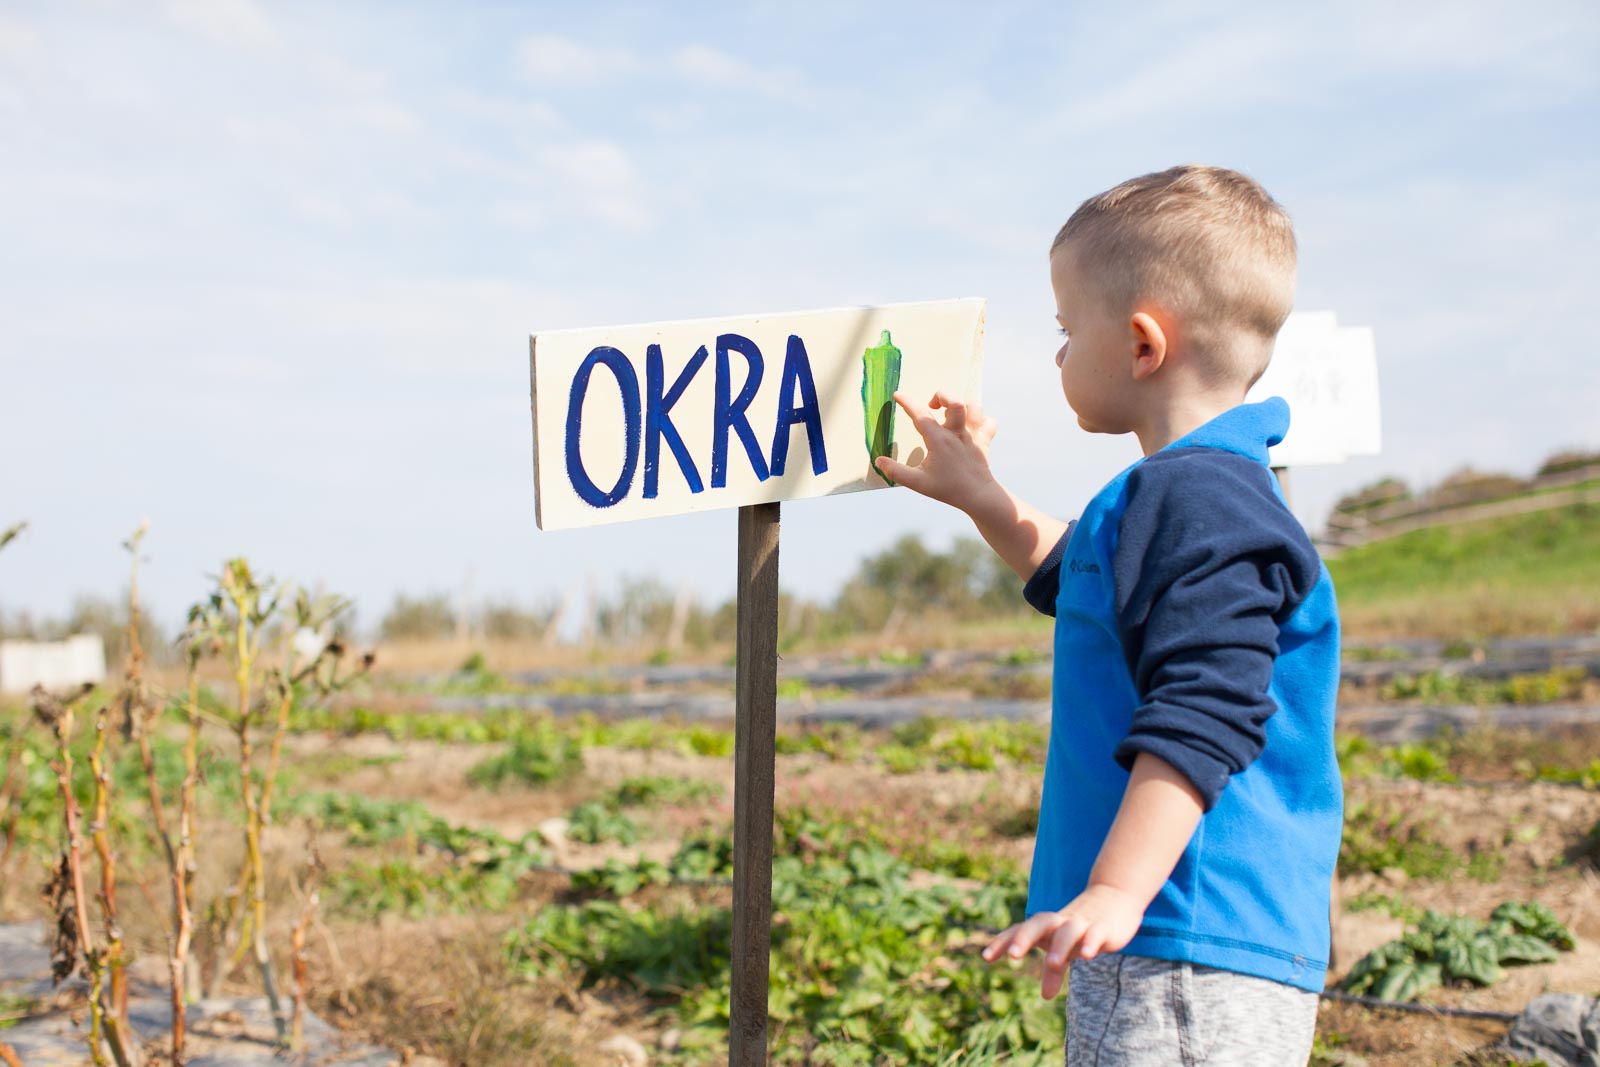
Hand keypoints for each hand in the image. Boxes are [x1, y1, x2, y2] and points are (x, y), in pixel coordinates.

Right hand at [874, 390, 999, 514]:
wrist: (978, 495)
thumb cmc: (947, 489)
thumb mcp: (918, 483)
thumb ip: (896, 472)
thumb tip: (878, 461)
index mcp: (939, 440)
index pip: (920, 414)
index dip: (907, 402)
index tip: (898, 395)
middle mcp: (957, 433)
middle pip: (955, 401)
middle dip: (942, 396)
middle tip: (933, 405)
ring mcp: (974, 435)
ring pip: (974, 406)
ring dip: (962, 405)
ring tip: (951, 415)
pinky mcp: (985, 440)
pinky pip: (989, 422)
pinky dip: (981, 420)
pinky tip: (972, 427)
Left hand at [979, 884, 1145, 999]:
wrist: (1115, 899)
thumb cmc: (1081, 928)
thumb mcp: (1067, 950)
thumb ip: (1055, 970)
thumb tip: (1045, 995)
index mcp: (1046, 927)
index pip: (1019, 930)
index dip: (1002, 941)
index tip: (985, 957)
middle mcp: (1060, 922)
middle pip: (1038, 923)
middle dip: (1025, 937)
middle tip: (1013, 956)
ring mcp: (1081, 923)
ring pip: (1067, 930)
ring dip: (1060, 946)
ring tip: (1052, 963)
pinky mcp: (1103, 927)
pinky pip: (1095, 933)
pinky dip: (1090, 942)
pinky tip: (1087, 955)